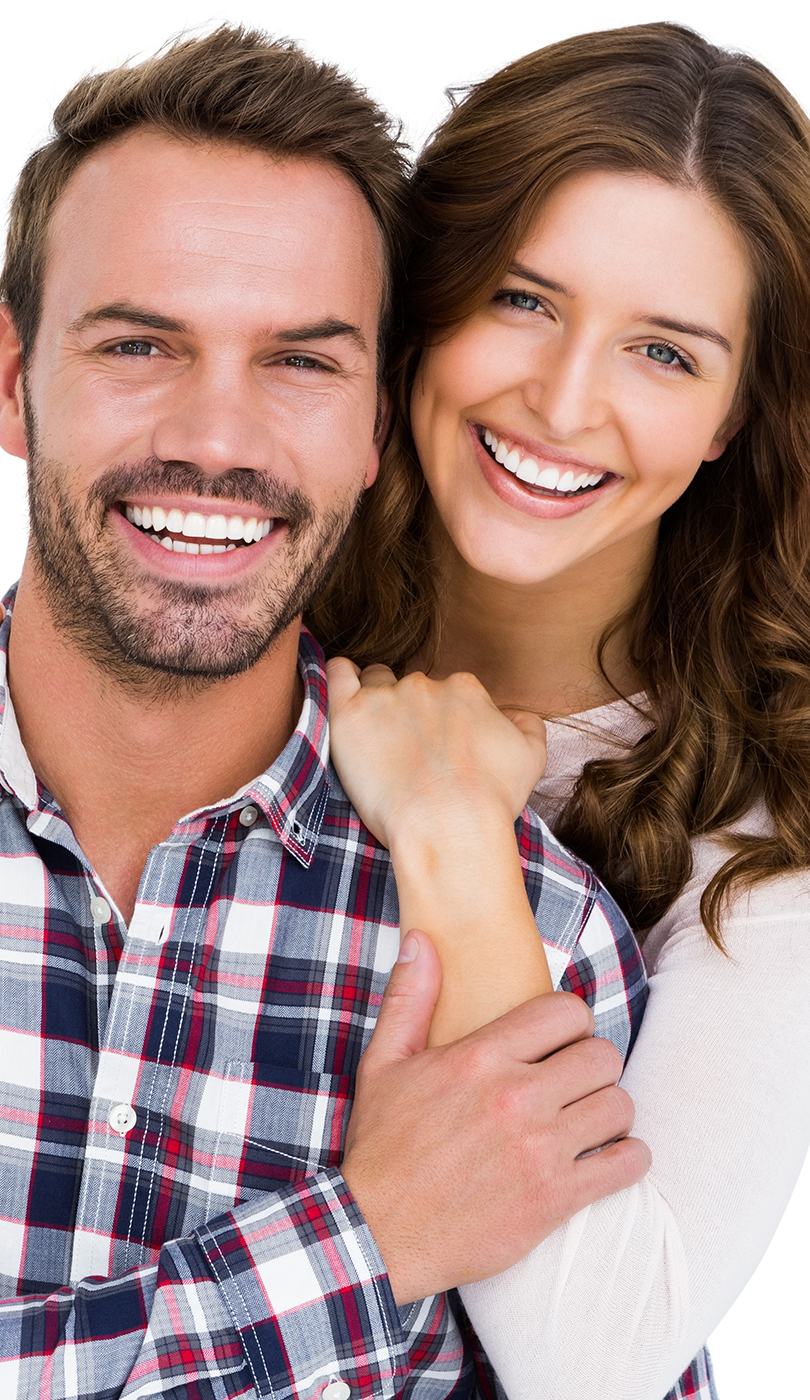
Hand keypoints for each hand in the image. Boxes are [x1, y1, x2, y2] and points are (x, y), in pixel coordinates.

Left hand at [327, 658, 546, 850]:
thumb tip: (513, 715)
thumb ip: (526, 724)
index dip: (443, 720)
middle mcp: (426, 684)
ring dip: (376, 699)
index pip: (449, 692)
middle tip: (408, 753)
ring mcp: (386, 696)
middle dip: (410, 712)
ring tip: (376, 735)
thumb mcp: (531, 757)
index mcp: (466, 690)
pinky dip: (340, 677)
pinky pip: (338, 674)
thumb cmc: (490, 800)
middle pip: (412, 688)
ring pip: (375, 681)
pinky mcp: (351, 714)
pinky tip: (344, 694)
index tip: (438, 748)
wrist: (448, 826)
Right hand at [341, 932, 650, 1303]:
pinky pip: (625, 1164)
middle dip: (594, 1064)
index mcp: (481, 1057)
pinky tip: (608, 1158)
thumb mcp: (383, 1063)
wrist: (376, 1233)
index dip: (572, 1021)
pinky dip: (628, 1158)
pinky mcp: (554, 1199)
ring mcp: (539, 1149)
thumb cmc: (382, 1146)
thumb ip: (409, 996)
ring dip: (611, 1111)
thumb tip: (420, 940)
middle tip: (577, 1081)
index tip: (562, 1039)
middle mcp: (516, 1097)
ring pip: (619, 1106)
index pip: (566, 1012)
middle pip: (602, 1055)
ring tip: (591, 1118)